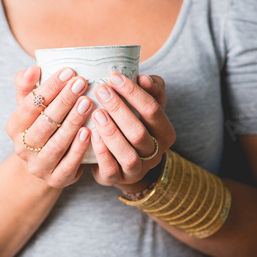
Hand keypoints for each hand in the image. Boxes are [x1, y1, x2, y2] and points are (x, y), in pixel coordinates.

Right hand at [6, 65, 93, 187]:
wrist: (46, 163)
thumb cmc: (41, 124)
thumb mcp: (30, 104)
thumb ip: (28, 84)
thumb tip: (33, 68)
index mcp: (14, 126)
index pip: (30, 104)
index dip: (49, 87)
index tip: (68, 72)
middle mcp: (22, 148)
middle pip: (44, 124)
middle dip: (63, 102)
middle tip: (81, 83)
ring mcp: (38, 166)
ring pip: (56, 144)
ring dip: (73, 122)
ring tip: (87, 103)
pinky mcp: (56, 179)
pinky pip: (69, 164)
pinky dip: (79, 148)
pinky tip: (90, 132)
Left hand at [90, 73, 175, 192]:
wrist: (124, 159)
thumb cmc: (135, 123)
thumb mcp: (146, 105)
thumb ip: (152, 89)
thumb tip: (145, 78)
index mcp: (165, 133)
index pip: (153, 110)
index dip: (134, 93)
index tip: (114, 76)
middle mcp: (155, 154)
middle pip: (139, 132)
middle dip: (119, 109)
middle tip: (101, 90)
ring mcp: (137, 170)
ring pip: (128, 155)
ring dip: (111, 133)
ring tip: (96, 112)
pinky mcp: (117, 179)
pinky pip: (111, 169)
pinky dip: (101, 151)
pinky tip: (90, 133)